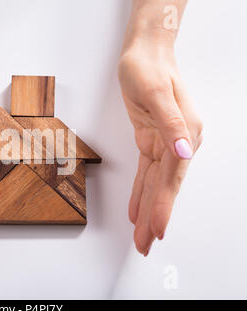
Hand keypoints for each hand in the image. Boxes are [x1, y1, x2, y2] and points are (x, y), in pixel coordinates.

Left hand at [118, 40, 202, 255]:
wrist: (144, 54)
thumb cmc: (149, 68)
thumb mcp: (156, 93)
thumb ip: (171, 124)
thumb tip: (184, 152)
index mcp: (185, 133)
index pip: (172, 177)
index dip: (163, 204)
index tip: (157, 228)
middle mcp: (178, 142)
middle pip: (164, 186)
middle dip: (154, 217)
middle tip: (145, 244)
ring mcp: (166, 142)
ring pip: (155, 184)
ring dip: (147, 210)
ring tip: (140, 235)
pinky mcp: (152, 140)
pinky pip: (146, 172)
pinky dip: (140, 191)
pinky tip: (136, 209)